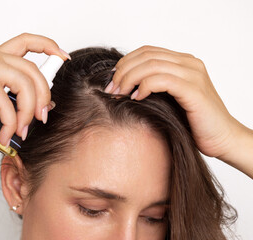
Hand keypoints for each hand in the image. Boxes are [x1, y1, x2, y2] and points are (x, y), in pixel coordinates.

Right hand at [0, 33, 70, 145]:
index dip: (48, 46)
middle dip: (43, 96)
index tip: (63, 57)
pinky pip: (7, 101)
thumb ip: (18, 100)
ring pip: (24, 83)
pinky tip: (6, 133)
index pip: (27, 42)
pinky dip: (10, 121)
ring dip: (27, 111)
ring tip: (21, 130)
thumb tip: (46, 105)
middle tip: (42, 117)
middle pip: (33, 70)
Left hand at [104, 45, 242, 160]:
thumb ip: (153, 86)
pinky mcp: (194, 90)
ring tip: (119, 94)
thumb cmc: (193, 122)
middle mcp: (189, 63)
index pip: (146, 51)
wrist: (222, 139)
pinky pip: (162, 80)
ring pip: (151, 65)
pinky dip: (144, 87)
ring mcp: (193, 75)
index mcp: (183, 62)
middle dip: (122, 71)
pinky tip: (136, 98)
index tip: (112, 80)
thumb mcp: (169, 99)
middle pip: (146, 55)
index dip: (125, 63)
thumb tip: (122, 85)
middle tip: (111, 89)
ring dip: (129, 79)